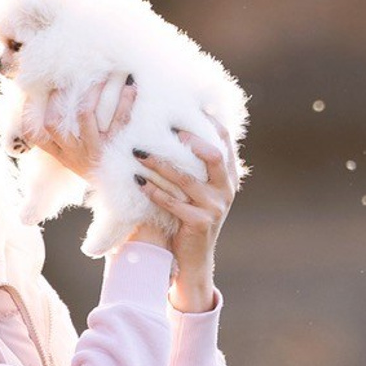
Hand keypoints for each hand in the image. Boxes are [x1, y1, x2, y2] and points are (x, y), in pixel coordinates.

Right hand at [26, 73, 134, 182]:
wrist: (121, 189)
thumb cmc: (96, 168)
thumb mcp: (75, 159)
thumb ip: (65, 139)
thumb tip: (57, 103)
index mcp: (61, 154)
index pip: (36, 136)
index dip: (29, 114)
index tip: (33, 92)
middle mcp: (74, 153)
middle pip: (54, 123)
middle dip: (58, 97)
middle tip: (68, 78)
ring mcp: (94, 150)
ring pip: (85, 116)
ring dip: (92, 92)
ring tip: (101, 75)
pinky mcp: (115, 149)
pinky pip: (119, 120)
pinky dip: (125, 101)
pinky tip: (129, 88)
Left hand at [131, 114, 240, 303]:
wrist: (194, 259)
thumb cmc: (190, 217)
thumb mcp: (199, 191)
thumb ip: (195, 166)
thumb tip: (174, 130)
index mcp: (228, 177)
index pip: (224, 142)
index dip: (208, 122)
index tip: (188, 106)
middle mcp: (226, 190)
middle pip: (214, 156)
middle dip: (190, 139)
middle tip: (166, 128)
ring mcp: (215, 208)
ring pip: (187, 179)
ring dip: (160, 164)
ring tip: (137, 152)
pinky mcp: (199, 223)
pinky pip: (173, 203)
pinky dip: (154, 191)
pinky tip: (137, 182)